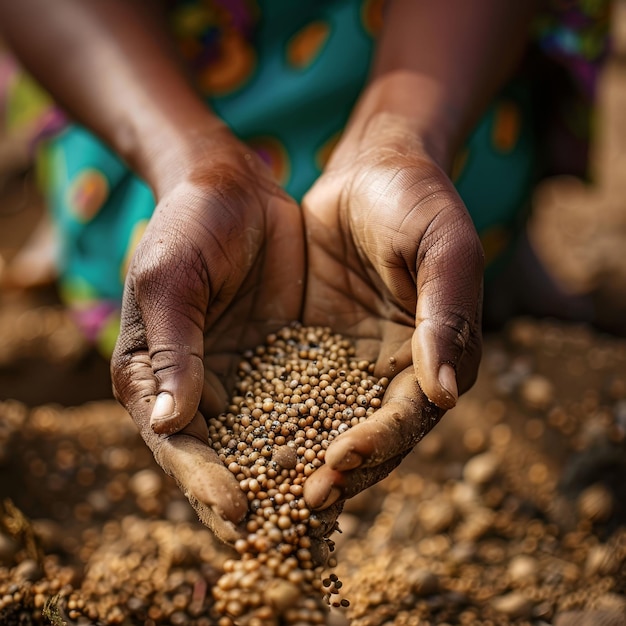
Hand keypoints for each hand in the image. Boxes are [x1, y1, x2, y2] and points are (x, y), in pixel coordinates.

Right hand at [110, 128, 304, 542]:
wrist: (233, 186)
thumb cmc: (188, 224)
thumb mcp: (170, 277)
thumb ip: (172, 348)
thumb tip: (172, 424)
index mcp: (155, 375)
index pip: (177, 444)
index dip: (203, 481)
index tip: (238, 512)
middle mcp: (200, 387)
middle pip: (225, 456)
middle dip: (257, 492)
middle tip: (293, 526)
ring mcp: (246, 376)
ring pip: (270, 438)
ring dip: (294, 470)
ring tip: (329, 502)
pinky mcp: (286, 360)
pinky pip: (309, 402)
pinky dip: (325, 428)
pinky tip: (351, 449)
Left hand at [302, 114, 483, 510]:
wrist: (369, 172)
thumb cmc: (415, 201)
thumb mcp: (443, 246)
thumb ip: (448, 315)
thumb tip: (447, 394)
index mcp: (436, 355)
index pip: (412, 414)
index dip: (382, 440)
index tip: (343, 457)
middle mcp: (395, 371)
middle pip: (373, 435)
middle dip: (342, 469)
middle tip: (306, 500)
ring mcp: (353, 365)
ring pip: (330, 424)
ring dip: (305, 458)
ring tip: (272, 492)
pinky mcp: (316, 351)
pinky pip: (295, 394)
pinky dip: (276, 421)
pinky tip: (247, 443)